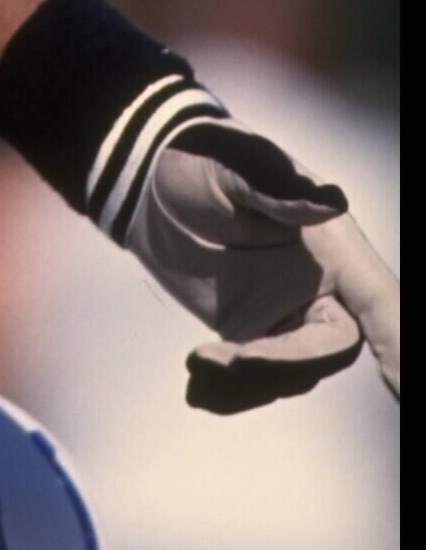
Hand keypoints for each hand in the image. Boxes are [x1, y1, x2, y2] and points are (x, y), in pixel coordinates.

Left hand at [123, 116, 400, 413]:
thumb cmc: (203, 158)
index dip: (398, 344)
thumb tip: (329, 202)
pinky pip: (249, 379)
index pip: (379, 303)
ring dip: (247, 380)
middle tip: (229, 359)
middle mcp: (321, 289)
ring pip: (288, 373)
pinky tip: (198, 382)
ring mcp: (284, 317)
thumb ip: (276, 186)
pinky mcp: (247, 333)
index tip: (402, 382)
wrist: (148, 180)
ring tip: (200, 362)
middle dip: (283, 363)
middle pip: (329, 349)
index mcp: (334, 247)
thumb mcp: (234, 163)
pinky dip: (226, 391)